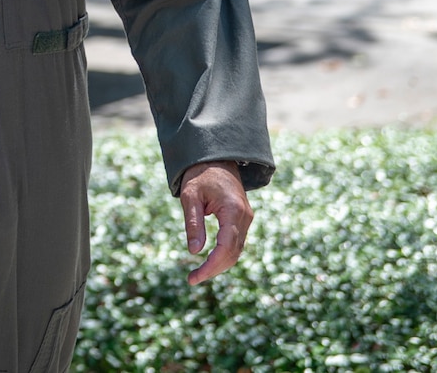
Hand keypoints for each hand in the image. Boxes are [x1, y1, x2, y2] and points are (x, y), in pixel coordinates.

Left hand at [178, 161, 253, 283]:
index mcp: (233, 210)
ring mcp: (246, 218)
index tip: (194, 278)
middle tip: (192, 279)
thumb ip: (193, 223)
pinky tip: (209, 261)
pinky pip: (236, 243)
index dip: (211, 266)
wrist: (216, 158)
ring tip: (198, 274)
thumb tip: (194, 252)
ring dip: (219, 264)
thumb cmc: (200, 175)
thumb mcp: (190, 196)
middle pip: (233, 253)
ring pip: (236, 250)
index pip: (226, 248)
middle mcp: (245, 217)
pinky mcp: (243, 219)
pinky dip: (224, 255)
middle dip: (214, 269)